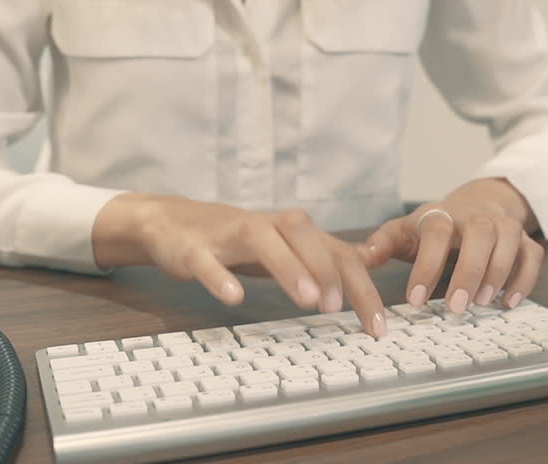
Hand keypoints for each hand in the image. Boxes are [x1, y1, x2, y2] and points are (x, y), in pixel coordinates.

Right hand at [94, 194, 387, 335]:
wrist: (170, 221)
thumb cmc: (234, 238)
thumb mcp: (283, 243)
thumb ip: (322, 252)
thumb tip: (366, 260)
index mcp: (291, 231)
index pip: (336, 252)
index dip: (361, 287)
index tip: (377, 326)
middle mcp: (265, 226)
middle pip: (305, 236)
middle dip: (327, 270)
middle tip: (339, 308)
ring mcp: (228, 235)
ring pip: (263, 241)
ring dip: (288, 267)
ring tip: (306, 299)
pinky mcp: (193, 248)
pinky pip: (207, 260)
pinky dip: (220, 276)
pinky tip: (233, 297)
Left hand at [361, 179, 542, 313]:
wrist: (480, 201)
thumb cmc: (437, 225)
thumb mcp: (407, 229)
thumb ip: (383, 243)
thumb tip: (361, 257)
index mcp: (443, 215)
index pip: (436, 232)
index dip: (427, 265)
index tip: (416, 299)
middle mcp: (477, 218)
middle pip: (479, 234)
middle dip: (468, 271)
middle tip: (456, 308)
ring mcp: (505, 227)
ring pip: (509, 242)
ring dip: (497, 274)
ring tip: (482, 303)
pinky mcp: (525, 241)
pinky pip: (532, 256)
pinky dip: (524, 279)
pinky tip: (508, 303)